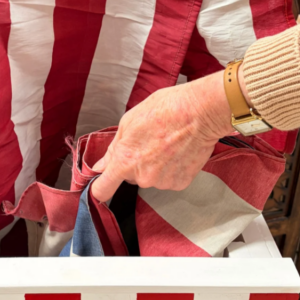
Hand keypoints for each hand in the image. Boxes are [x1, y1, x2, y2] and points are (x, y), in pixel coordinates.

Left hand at [90, 72, 236, 202]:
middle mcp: (142, 177)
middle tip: (149, 143)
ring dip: (155, 166)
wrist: (201, 112)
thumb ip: (113, 149)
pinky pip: (168, 179)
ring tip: (167, 144)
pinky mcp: (180, 183)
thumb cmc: (164, 110)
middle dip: (135, 164)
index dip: (99, 189)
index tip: (100, 187)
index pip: (102, 190)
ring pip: (151, 178)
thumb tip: (101, 166)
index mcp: (124, 162)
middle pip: (131, 178)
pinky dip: (172, 169)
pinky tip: (178, 152)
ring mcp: (162, 182)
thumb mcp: (129, 122)